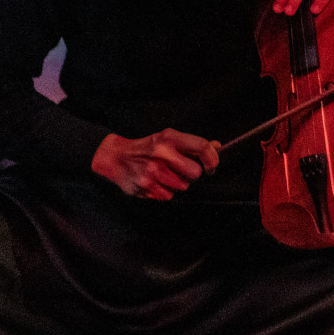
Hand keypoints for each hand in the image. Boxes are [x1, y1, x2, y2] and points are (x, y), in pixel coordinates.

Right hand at [91, 130, 219, 200]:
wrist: (115, 157)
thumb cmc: (146, 148)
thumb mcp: (167, 139)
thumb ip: (192, 144)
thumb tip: (217, 147)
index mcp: (169, 138)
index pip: (201, 146)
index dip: (213, 158)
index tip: (212, 166)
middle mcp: (161, 154)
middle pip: (195, 173)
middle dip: (192, 175)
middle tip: (182, 171)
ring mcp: (152, 172)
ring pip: (183, 187)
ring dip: (178, 184)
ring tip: (165, 175)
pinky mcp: (145, 187)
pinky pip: (169, 196)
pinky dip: (165, 192)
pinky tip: (155, 182)